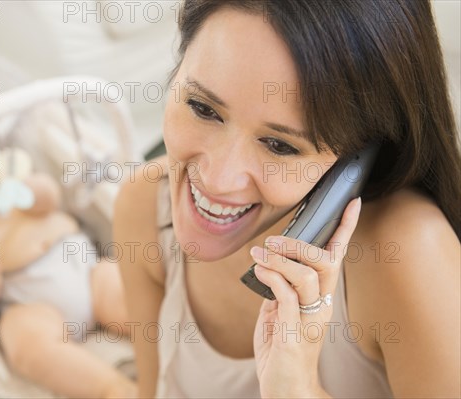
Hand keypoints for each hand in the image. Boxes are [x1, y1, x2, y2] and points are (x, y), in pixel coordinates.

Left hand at [251, 197, 361, 396]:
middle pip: (326, 263)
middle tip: (273, 240)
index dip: (344, 230)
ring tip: (258, 253)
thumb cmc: (281, 351)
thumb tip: (269, 268)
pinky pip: (288, 297)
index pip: (336, 259)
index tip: (351, 203)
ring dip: (282, 259)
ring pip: (308, 276)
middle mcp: (322, 308)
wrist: (284, 389)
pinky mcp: (295, 334)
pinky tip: (259, 271)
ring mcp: (310, 321)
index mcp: (321, 299)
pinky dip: (273, 278)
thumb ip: (278, 291)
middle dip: (301, 243)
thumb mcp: (277, 314)